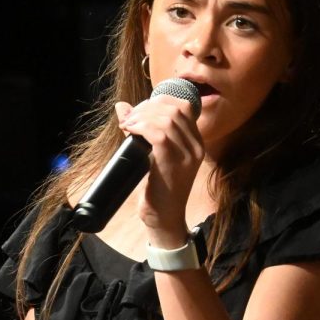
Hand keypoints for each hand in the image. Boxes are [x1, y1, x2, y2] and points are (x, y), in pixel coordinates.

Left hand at [114, 91, 203, 239]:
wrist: (164, 218)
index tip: (139, 110)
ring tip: (127, 126)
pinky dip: (141, 128)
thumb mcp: (150, 154)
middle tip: (129, 119)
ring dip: (141, 117)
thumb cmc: (157, 188)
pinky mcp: (174, 164)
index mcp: (195, 142)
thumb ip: (141, 129)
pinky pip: (159, 135)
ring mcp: (187, 155)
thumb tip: (122, 107)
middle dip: (147, 107)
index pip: (184, 106)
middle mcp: (196, 146)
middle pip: (174, 109)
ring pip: (166, 119)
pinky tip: (130, 131)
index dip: (159, 101)